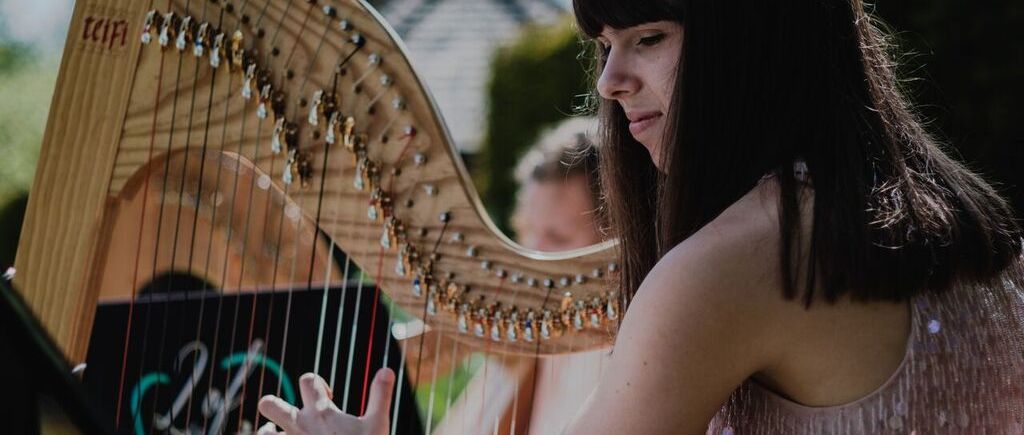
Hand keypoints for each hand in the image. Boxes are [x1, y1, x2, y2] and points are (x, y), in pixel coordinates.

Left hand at [257, 368, 394, 434]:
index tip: (329, 397)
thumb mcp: (377, 424)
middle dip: (275, 405)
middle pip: (268, 404)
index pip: (307, 380)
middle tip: (295, 416)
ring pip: (263, 434)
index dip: (317, 383)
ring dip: (269, 433)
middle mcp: (299, 426)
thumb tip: (387, 369)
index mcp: (321, 412)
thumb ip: (380, 396)